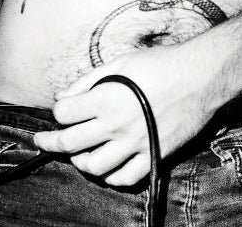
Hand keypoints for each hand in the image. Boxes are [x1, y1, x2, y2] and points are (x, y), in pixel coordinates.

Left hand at [34, 43, 221, 186]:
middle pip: (70, 142)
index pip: (65, 113)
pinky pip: (124, 178)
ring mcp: (134, 144)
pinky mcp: (152, 155)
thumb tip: (64, 96)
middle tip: (42, 141)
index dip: (57, 111)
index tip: (60, 110)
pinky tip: (106, 167)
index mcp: (106, 98)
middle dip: (49, 142)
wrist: (199, 76)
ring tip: (77, 154)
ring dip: (79, 161)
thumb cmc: (161, 64)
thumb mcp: (121, 63)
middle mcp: (116, 124)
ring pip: (94, 166)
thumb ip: (89, 80)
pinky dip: (110, 176)